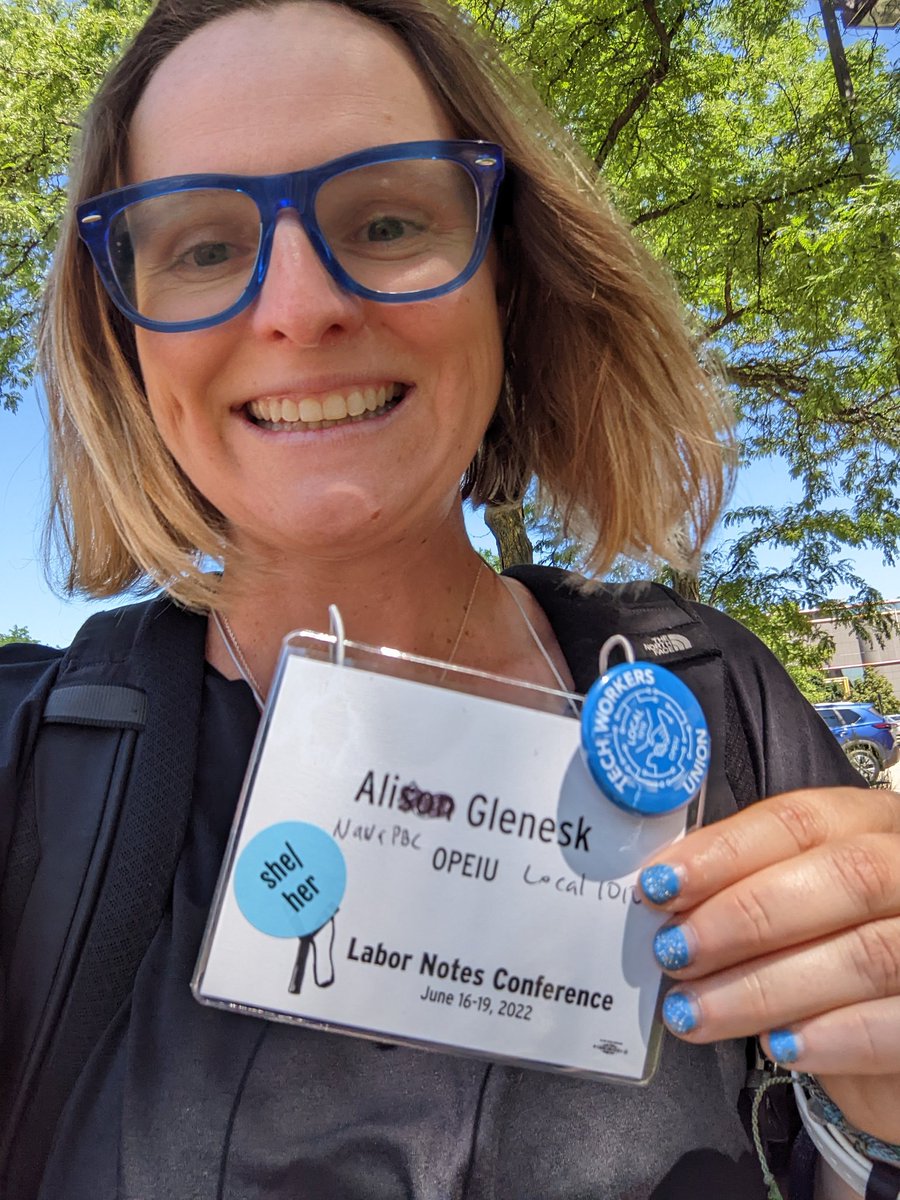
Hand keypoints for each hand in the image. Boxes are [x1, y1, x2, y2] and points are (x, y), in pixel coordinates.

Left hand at [639, 787, 899, 1143]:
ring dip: (766, 986)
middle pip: (844, 877)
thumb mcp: (789, 902)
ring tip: (695, 1011)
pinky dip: (835, 1037)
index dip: (726, 851)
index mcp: (869, 823)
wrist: (893, 1034)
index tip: (661, 884)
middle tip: (674, 950)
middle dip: (746, 916)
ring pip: (867, 954)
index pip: (800, 821)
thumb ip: (740, 886)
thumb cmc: (827, 948)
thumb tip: (660, 896)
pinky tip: (778, 1049)